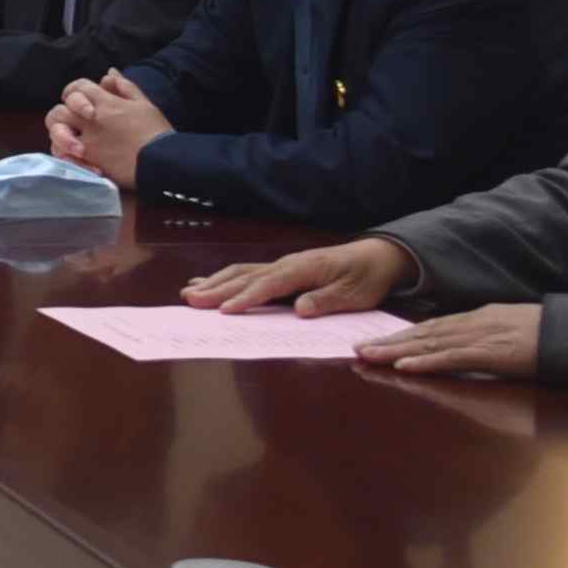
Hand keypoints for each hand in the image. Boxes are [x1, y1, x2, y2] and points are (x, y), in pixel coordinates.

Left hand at [44, 74, 165, 182]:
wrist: (162, 161)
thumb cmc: (156, 131)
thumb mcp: (144, 104)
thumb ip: (125, 87)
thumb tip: (109, 73)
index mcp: (105, 103)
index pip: (78, 87)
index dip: (75, 90)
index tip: (80, 98)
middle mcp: (91, 120)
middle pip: (59, 111)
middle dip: (62, 113)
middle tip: (72, 121)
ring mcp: (87, 141)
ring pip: (56, 133)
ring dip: (59, 135)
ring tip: (71, 139)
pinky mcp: (88, 161)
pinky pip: (64, 156)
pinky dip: (63, 154)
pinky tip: (72, 155)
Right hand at [191, 237, 413, 316]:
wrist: (377, 256)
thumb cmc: (366, 277)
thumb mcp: (355, 294)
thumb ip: (327, 300)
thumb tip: (299, 309)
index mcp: (304, 269)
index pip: (269, 285)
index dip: (246, 298)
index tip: (224, 311)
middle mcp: (287, 264)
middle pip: (246, 276)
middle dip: (218, 289)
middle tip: (191, 300)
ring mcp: (282, 265)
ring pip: (242, 272)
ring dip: (215, 282)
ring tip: (189, 292)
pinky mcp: (282, 270)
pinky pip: (248, 273)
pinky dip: (225, 278)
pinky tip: (208, 282)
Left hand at [363, 303, 544, 378]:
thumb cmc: (549, 335)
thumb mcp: (512, 330)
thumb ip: (489, 335)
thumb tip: (469, 345)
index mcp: (478, 318)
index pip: (433, 326)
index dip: (404, 334)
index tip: (378, 340)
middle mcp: (473, 323)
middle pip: (423, 333)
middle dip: (389, 341)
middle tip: (357, 348)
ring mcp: (481, 337)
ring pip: (430, 343)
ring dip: (396, 351)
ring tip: (368, 356)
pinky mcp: (492, 354)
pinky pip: (453, 358)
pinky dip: (426, 361)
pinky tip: (404, 366)